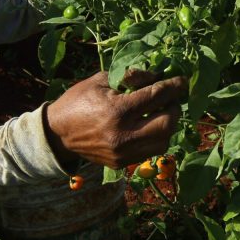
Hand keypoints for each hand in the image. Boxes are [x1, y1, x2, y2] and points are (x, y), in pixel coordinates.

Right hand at [43, 70, 186, 167]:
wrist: (58, 133)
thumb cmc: (79, 101)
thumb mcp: (101, 81)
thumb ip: (131, 77)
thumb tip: (158, 75)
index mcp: (117, 110)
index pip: (156, 96)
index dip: (174, 86)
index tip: (182, 81)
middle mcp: (123, 135)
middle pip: (167, 123)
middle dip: (174, 108)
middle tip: (171, 100)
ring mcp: (123, 153)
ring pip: (163, 141)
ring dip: (167, 125)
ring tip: (162, 113)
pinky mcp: (122, 163)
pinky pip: (150, 151)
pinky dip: (156, 138)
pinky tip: (150, 126)